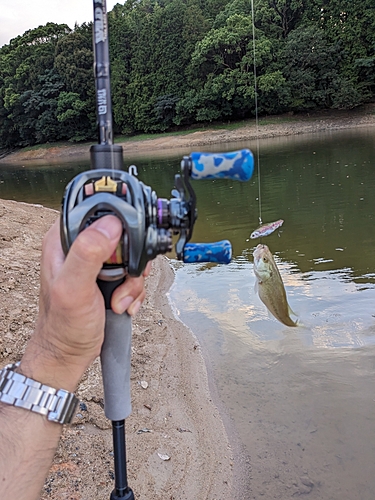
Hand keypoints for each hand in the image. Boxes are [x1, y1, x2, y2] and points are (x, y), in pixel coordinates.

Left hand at [19, 216, 150, 390]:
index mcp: (64, 238)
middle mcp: (80, 246)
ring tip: (118, 299)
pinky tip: (122, 303)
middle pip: (122, 233)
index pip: (96, 209)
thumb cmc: (63, 327)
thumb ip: (87, 254)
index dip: (116, 222)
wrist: (70, 353)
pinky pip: (134, 273)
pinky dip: (134, 290)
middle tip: (121, 280)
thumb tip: (110, 225)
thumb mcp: (73, 289)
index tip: (122, 247)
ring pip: (132, 255)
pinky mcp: (109, 277)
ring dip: (132, 281)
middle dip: (130, 261)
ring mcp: (96, 262)